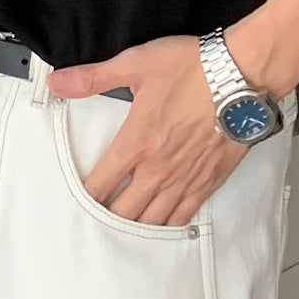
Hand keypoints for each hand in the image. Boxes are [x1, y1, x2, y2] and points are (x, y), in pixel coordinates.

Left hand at [44, 33, 245, 226]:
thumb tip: (57, 83)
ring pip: (152, 221)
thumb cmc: (191, 68)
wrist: (241, 77)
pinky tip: (160, 229)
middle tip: (94, 222)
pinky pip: (183, 217)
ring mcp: (183, 180)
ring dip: (134, 228)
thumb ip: (93, 78)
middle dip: (105, 218)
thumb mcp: (135, 64)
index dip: (82, 197)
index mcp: (135, 144)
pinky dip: (168, 227)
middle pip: (122, 212)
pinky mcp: (207, 182)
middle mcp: (156, 170)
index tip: (72, 202)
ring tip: (121, 233)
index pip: (98, 185)